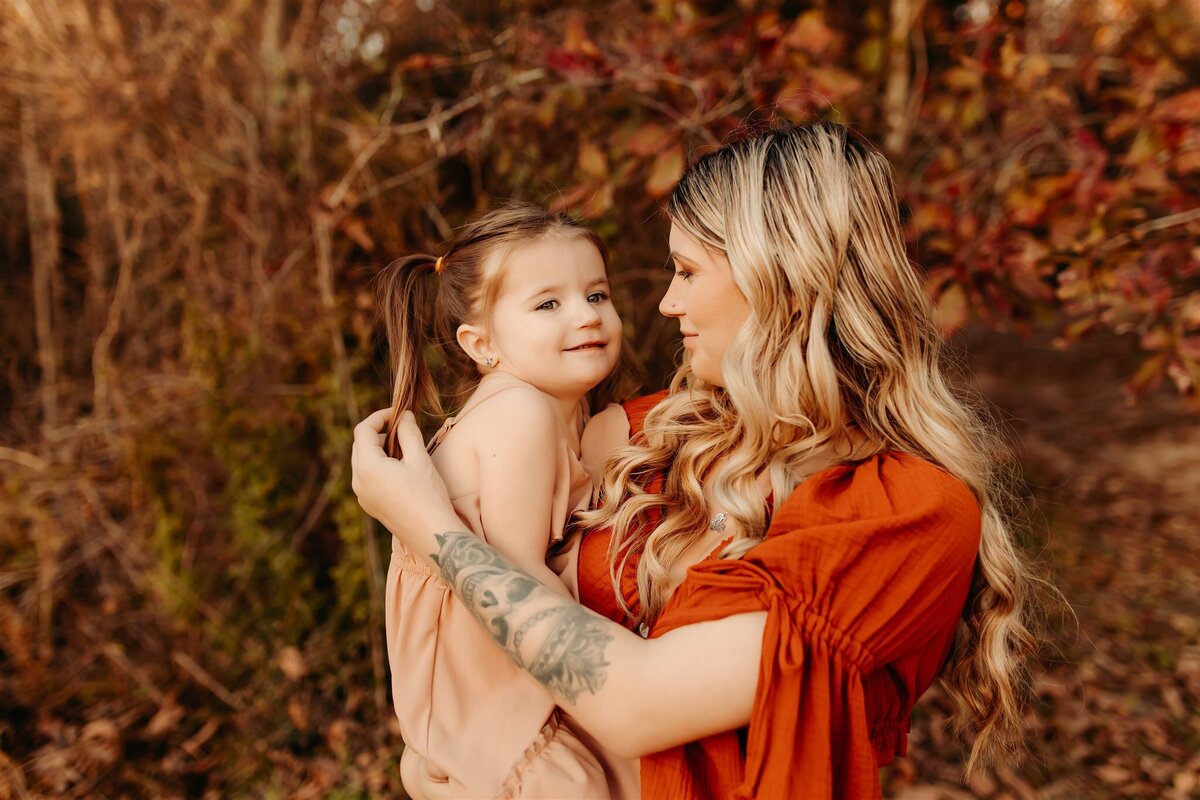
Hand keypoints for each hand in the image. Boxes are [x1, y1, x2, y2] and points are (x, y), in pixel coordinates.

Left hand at [351, 408, 457, 550]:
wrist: (432, 534)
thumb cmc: (428, 496)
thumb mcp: (419, 459)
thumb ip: (409, 433)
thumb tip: (404, 416)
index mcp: (367, 467)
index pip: (363, 430)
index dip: (379, 417)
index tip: (398, 414)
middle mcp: (358, 482)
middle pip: (359, 445)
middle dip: (377, 432)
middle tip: (401, 428)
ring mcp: (362, 496)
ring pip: (362, 462)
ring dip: (377, 449)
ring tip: (403, 447)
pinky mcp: (370, 505)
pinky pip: (367, 477)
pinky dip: (378, 465)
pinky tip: (400, 468)